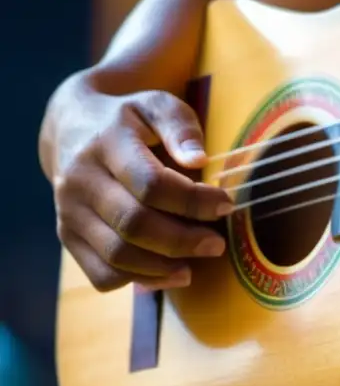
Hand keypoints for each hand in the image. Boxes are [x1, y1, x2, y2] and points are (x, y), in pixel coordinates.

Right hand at [53, 89, 233, 292]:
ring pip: (117, 255)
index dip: (193, 201)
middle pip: (134, 224)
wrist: (71, 128)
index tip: (226, 205)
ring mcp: (68, 212)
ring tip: (195, 266)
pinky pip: (101, 274)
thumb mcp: (155, 105)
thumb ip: (180, 126)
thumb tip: (199, 160)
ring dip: (163, 267)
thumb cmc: (129, 121)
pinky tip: (167, 273)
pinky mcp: (67, 236)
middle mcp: (79, 180)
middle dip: (183, 240)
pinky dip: (138, 280)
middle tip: (217, 244)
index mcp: (105, 144)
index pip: (151, 184)